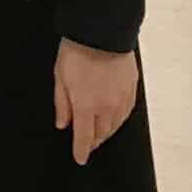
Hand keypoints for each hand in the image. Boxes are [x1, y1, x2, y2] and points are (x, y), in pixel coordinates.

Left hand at [54, 38, 137, 165]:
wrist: (102, 32)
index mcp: (86, 106)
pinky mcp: (132, 89)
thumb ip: (62, 104)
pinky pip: (126, 113)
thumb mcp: (60, 77)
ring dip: (107, 132)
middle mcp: (106, 107)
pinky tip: (114, 119)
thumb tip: (63, 124)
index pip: (84, 137)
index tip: (80, 158)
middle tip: (87, 143)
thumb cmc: (77, 52)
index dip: (81, 151)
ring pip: (115, 125)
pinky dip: (118, 120)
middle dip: (94, 141)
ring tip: (99, 134)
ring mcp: (121, 99)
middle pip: (102, 134)